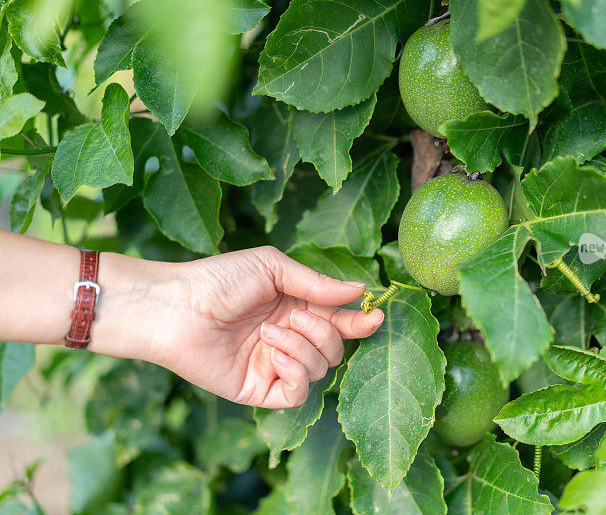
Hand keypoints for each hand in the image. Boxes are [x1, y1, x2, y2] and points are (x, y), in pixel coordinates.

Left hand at [140, 247, 383, 407]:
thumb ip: (316, 282)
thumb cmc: (219, 280)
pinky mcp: (260, 389)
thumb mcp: (272, 267)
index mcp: (295, 308)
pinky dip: (296, 372)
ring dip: (303, 348)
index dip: (360, 320)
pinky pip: (298, 392)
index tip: (376, 315)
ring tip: (269, 333)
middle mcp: (290, 338)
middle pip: (335, 347)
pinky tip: (275, 354)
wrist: (176, 308)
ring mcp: (275, 365)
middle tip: (296, 317)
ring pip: (321, 368)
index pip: (339, 320)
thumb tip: (359, 290)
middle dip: (325, 332)